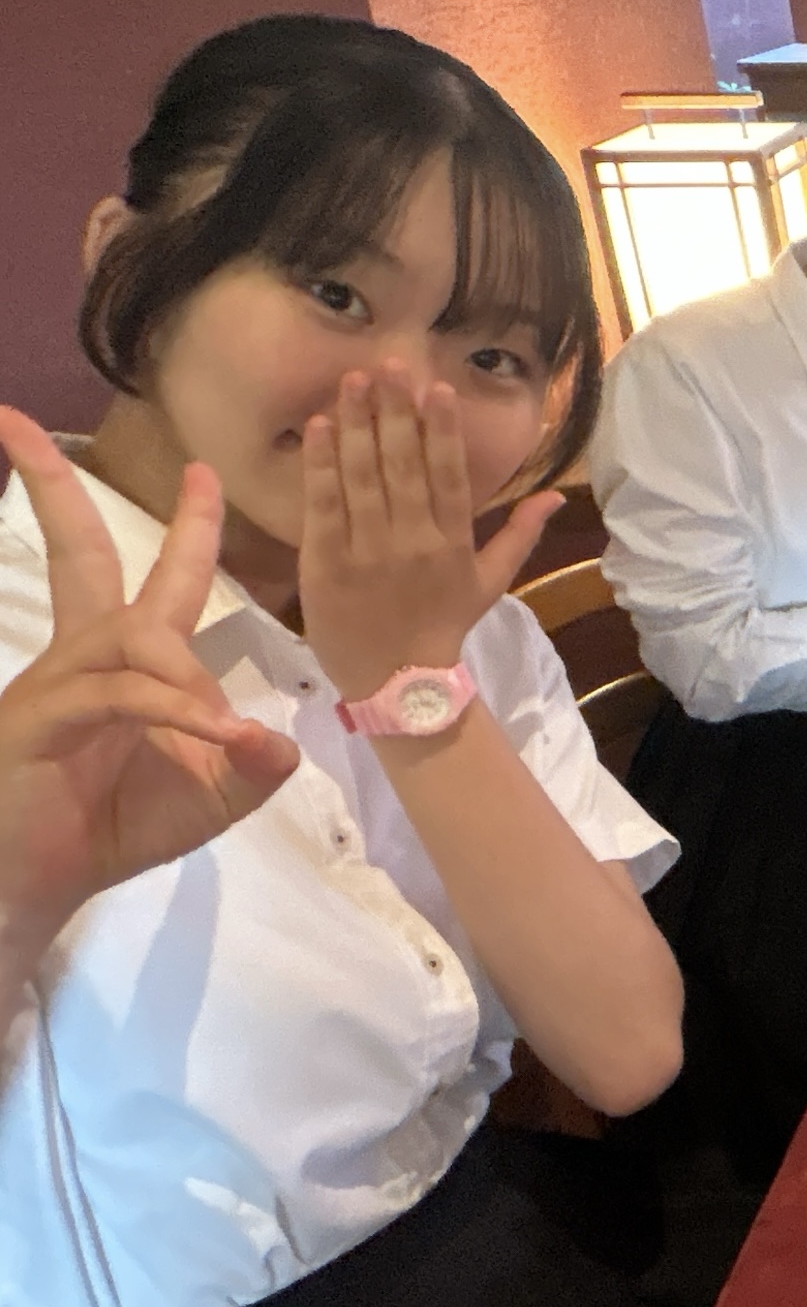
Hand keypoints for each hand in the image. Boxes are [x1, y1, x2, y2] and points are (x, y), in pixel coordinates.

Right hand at [0, 408, 299, 937]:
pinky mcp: (39, 721)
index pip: (153, 578)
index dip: (182, 526)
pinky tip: (211, 734)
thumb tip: (281, 740)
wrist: (40, 881)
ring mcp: (56, 683)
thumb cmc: (117, 827)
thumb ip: (256, 765)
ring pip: (128, 638)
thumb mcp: (213, 796)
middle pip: (79, 555)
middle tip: (24, 425)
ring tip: (220, 731)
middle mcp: (85, 656)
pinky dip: (170, 710)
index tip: (201, 471)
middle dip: (56, 487)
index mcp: (125, 662)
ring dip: (182, 675)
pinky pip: (117, 695)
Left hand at [297, 367, 557, 705]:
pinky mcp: (326, 562)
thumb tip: (556, 495)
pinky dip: (321, 464)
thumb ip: (519, 534)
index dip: (441, 431)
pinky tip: (321, 426)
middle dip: (395, 412)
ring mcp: (367, 551)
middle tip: (388, 365)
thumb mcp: (492, 583)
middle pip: (403, 466)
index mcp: (453, 544)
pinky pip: (323, 505)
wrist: (398, 681)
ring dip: (356, 424)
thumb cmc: (444, 626)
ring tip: (353, 380)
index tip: (435, 389)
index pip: (449, 476)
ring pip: (362, 476)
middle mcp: (412, 542)